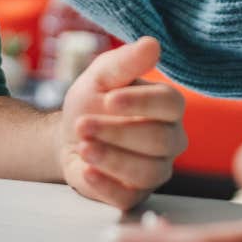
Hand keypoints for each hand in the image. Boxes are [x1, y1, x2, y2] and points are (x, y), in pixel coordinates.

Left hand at [59, 36, 186, 208]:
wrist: (70, 135)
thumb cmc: (94, 100)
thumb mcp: (102, 76)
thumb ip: (125, 62)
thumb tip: (153, 44)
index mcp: (169, 106)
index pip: (169, 104)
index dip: (140, 103)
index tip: (109, 99)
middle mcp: (171, 139)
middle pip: (158, 140)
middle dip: (117, 132)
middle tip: (83, 124)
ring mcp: (157, 170)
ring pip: (147, 171)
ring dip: (110, 158)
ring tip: (82, 146)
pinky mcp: (136, 194)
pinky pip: (128, 197)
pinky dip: (105, 185)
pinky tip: (86, 170)